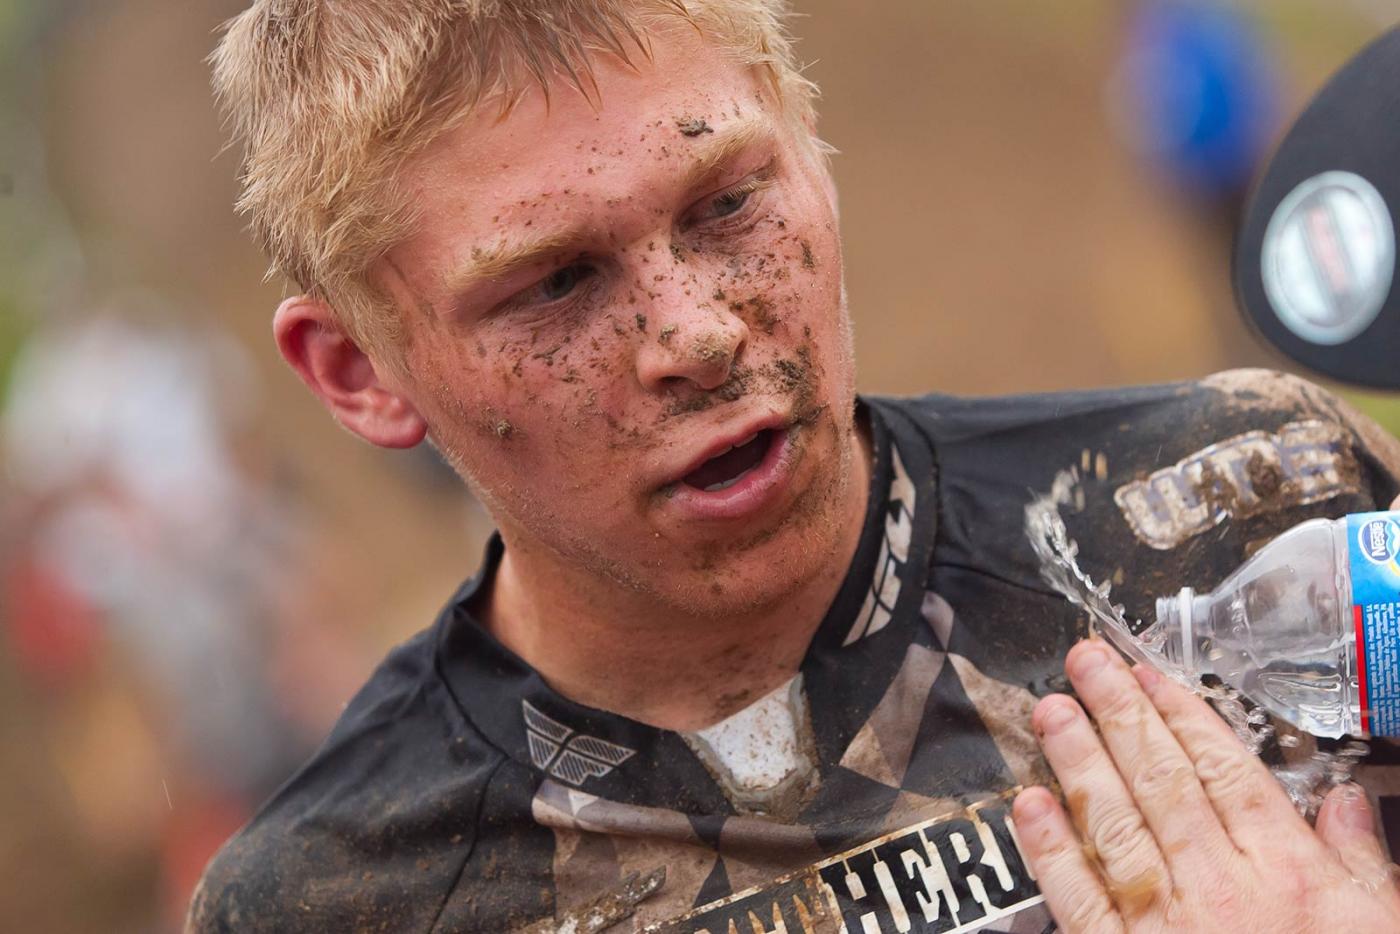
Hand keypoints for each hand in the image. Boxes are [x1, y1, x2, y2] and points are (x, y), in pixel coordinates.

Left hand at [1013, 639, 1399, 932]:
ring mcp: (1169, 927)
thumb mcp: (1385, 929)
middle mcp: (1223, 889)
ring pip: (1115, 825)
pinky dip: (1050, 850)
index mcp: (1289, 875)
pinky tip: (1028, 804)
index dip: (1182, 716)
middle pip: (1161, 783)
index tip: (1148, 672)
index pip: (1224, 773)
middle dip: (1119, 715)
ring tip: (1051, 710)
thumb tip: (1344, 800)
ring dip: (1079, 762)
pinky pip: (1081, 901)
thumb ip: (1363, 864)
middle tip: (1083, 662)